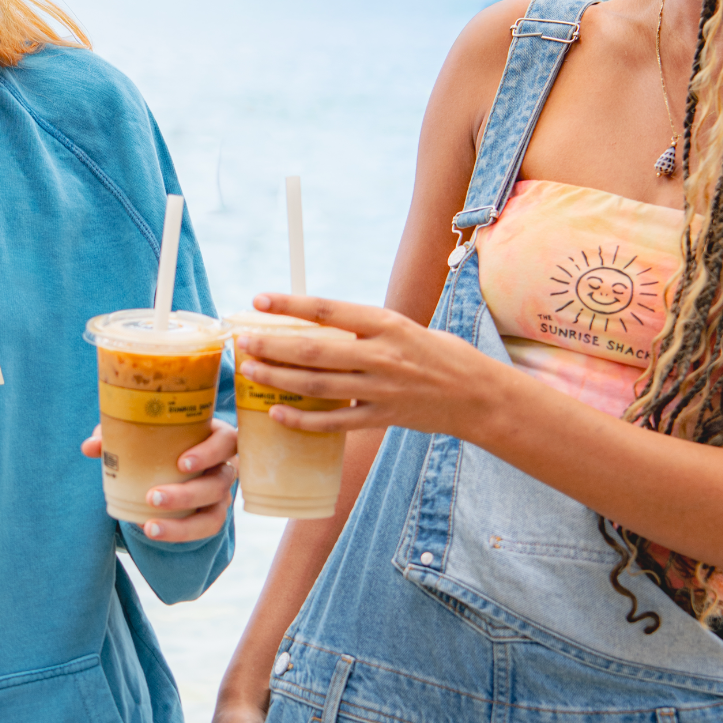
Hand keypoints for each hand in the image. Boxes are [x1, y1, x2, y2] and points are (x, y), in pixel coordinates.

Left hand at [80, 417, 237, 540]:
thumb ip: (118, 435)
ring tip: (150, 526)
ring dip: (183, 524)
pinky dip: (178, 532)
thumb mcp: (144, 433)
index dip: (210, 452)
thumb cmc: (161, 439)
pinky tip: (151, 529)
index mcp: (214, 437)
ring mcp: (221, 495)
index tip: (181, 463)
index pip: (227, 441)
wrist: (170, 462)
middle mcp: (224, 467)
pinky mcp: (212, 516)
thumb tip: (90, 446)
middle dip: (188, 494)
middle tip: (153, 496)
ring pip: (214, 515)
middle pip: (219, 483)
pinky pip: (202, 530)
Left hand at [235, 292, 491, 438]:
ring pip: (318, 385)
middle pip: (315, 350)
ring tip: (250, 371)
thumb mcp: (405, 328)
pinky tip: (276, 414)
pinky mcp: (382, 418)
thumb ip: (364, 329)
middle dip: (273, 345)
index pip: (329, 311)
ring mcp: (381, 390)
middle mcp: (382, 355)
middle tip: (243, 340)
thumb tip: (316, 324)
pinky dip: (303, 420)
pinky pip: (335, 422)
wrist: (478, 395)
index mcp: (388, 324)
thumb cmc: (439, 354)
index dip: (291, 305)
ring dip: (279, 379)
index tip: (259, 300)